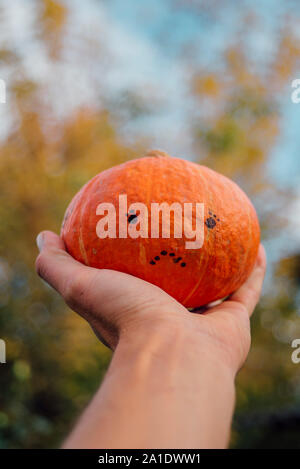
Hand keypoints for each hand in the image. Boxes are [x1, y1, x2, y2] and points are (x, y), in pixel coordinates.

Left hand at [36, 231, 265, 373]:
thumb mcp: (81, 286)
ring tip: (222, 229)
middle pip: (179, 280)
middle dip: (181, 256)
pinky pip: (247, 288)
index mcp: (140, 311)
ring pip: (216, 285)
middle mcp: (173, 317)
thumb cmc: (125, 320)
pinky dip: (253, 268)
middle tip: (182, 220)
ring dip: (221, 261)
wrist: (173, 357)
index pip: (137, 279)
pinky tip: (254, 242)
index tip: (139, 227)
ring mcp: (204, 320)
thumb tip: (44, 236)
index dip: (137, 254)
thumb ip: (57, 265)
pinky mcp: (234, 322)